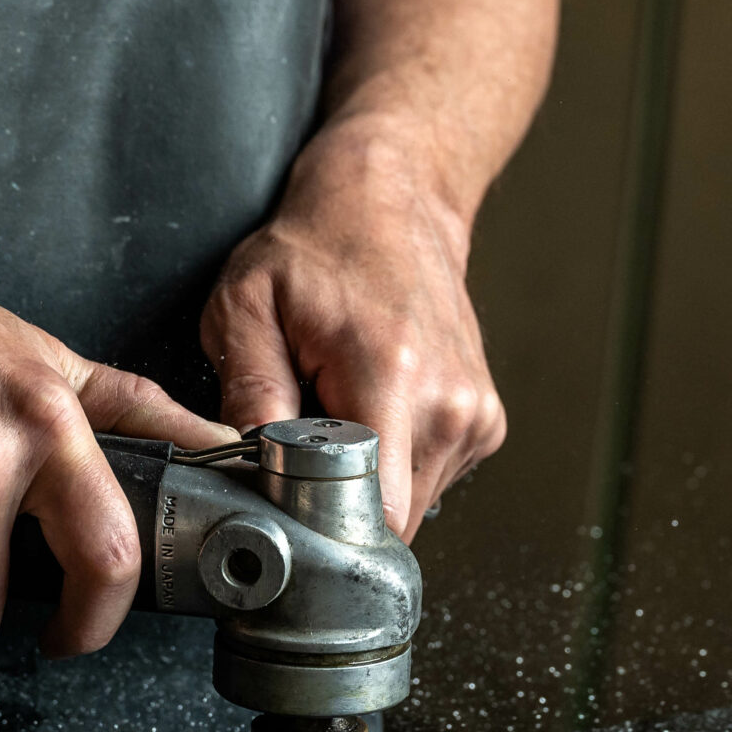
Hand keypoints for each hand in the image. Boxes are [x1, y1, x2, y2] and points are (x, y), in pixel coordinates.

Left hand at [202, 132, 506, 540]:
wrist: (391, 205)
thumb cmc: (319, 249)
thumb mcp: (246, 305)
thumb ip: (247, 390)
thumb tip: (248, 465)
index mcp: (392, 376)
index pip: (378, 515)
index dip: (323, 526)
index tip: (290, 503)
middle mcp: (450, 403)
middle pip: (392, 521)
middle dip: (339, 505)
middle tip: (303, 450)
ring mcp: (476, 415)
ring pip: (412, 507)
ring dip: (368, 483)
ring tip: (340, 418)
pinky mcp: (485, 423)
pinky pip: (431, 480)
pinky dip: (395, 464)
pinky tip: (373, 413)